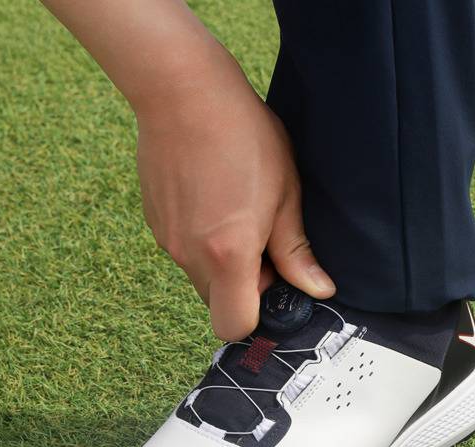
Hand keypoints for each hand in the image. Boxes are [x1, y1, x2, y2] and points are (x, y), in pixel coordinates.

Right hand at [135, 50, 334, 340]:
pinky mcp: (154, 224)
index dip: (258, 313)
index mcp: (227, 255)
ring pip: (202, 278)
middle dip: (243, 286)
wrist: (183, 92)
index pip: (234, 326)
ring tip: (237, 212)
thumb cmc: (243, 136)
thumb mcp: (285, 194)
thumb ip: (297, 251)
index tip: (274, 279)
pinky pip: (184, 252)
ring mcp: (167, 241)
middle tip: (261, 240)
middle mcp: (189, 257)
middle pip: (218, 303)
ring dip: (223, 263)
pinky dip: (202, 243)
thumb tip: (320, 289)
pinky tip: (213, 200)